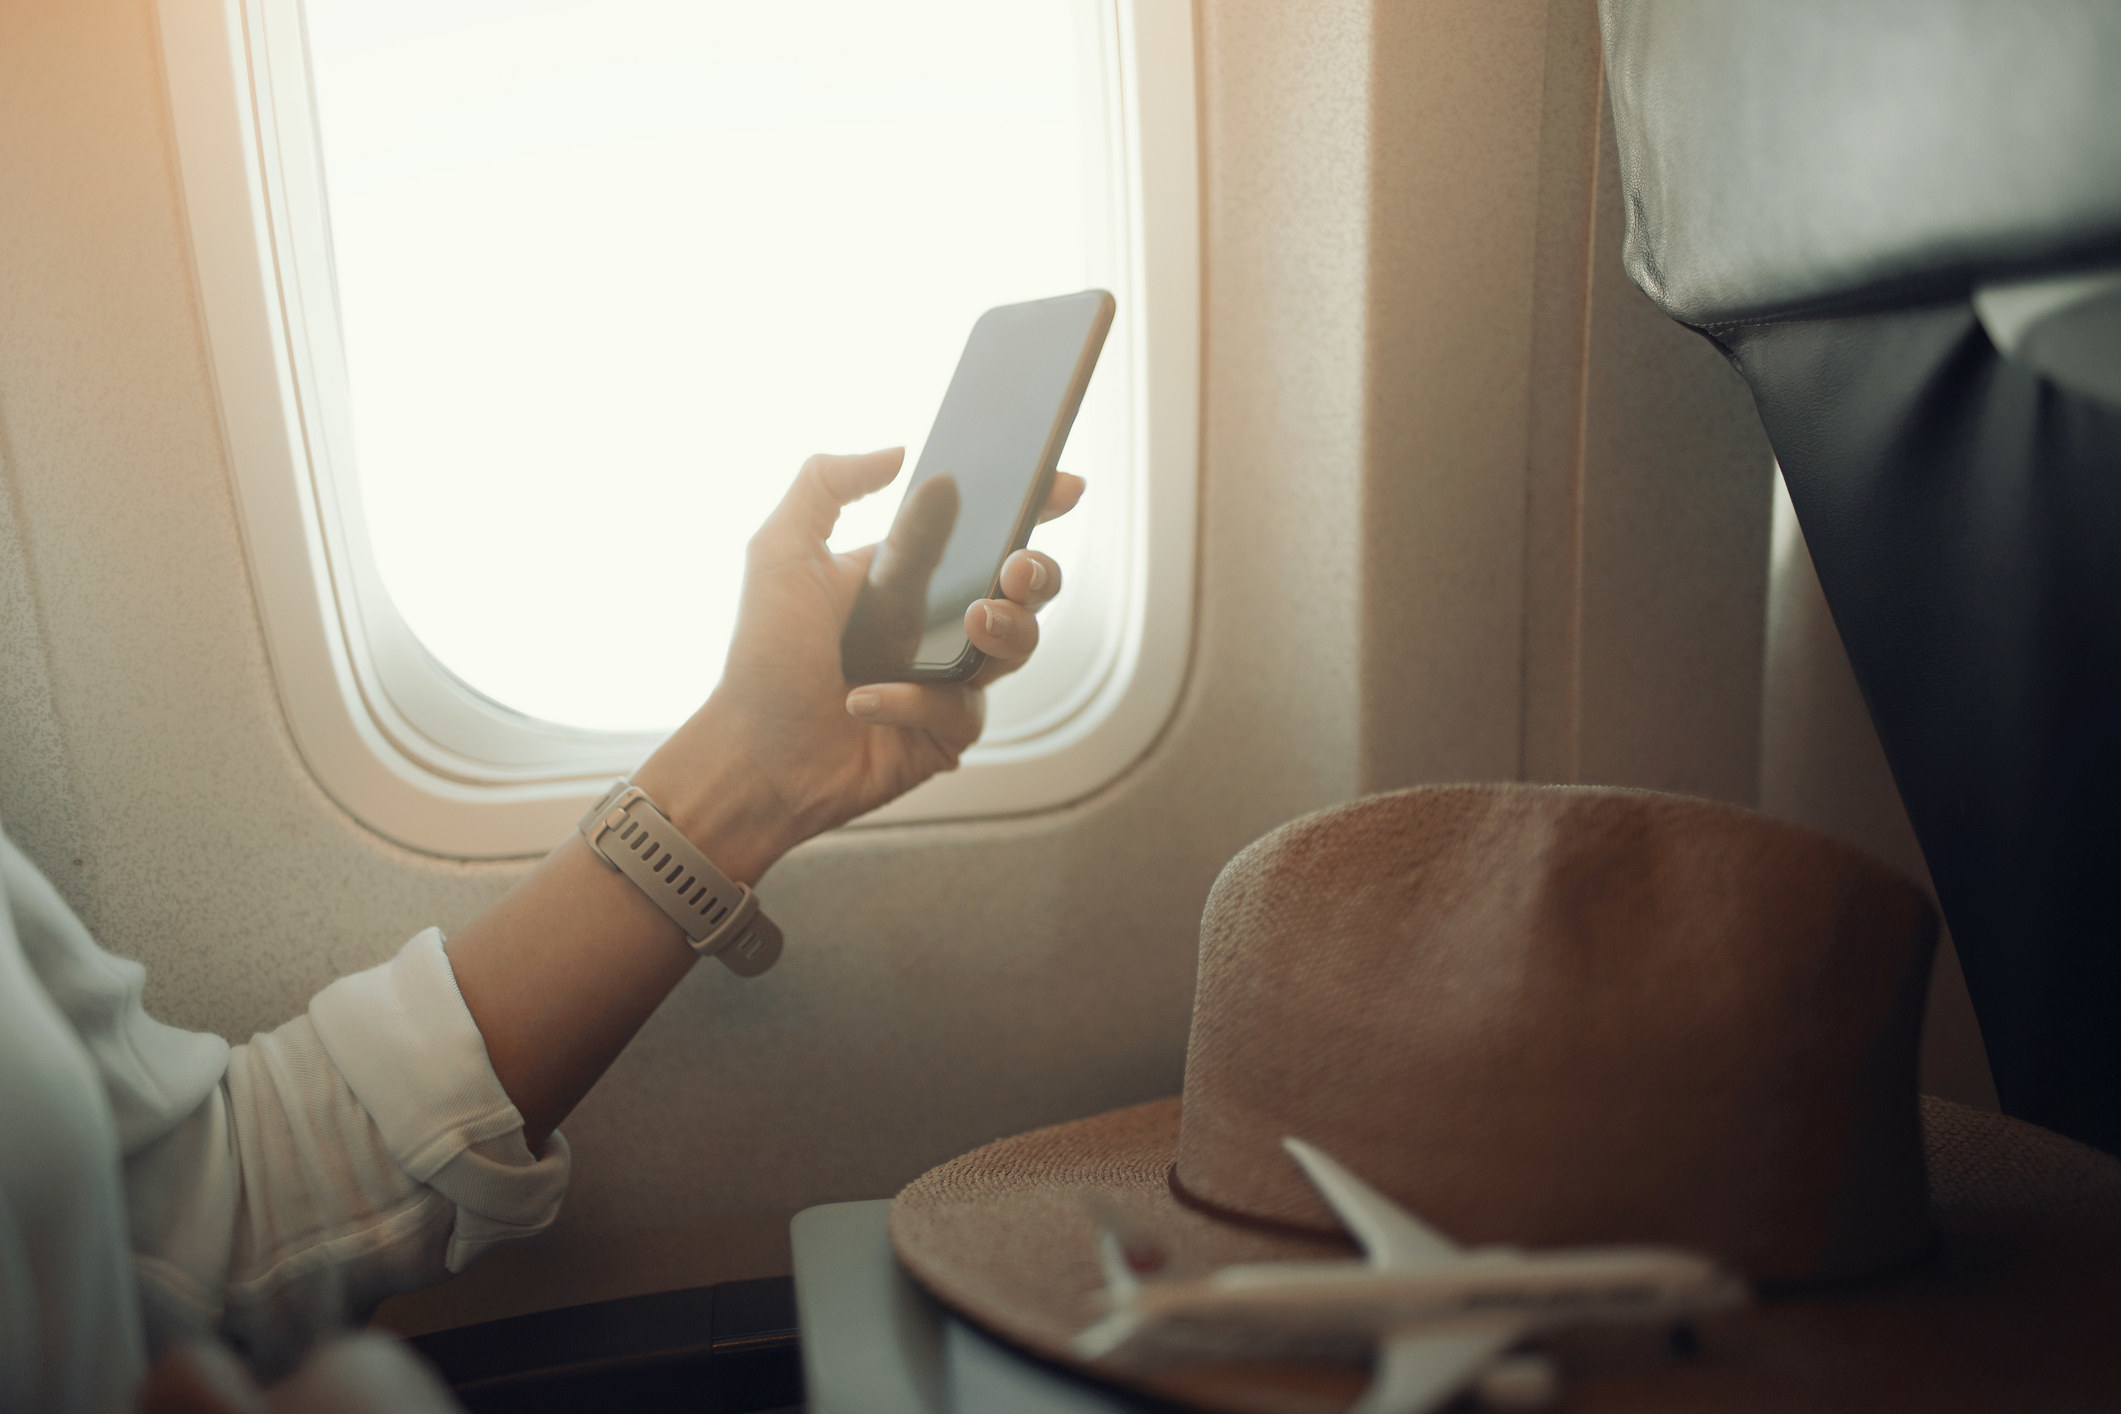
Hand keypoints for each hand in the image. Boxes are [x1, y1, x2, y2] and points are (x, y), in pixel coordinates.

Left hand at [632, 448, 1079, 877]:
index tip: (1063, 485)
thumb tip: (897, 453)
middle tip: (1016, 568)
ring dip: (1007, 629)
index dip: (1033, 508)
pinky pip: (962, 709)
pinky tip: (865, 700)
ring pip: (1018, 648)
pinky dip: (915, 701)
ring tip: (974, 623)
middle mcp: (938, 625)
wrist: (749, 754)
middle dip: (1039, 572)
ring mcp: (948, 681)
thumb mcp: (780, 551)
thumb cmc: (762, 657)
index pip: (984, 532)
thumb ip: (826, 485)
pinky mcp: (946, 735)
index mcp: (910, 577)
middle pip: (1024, 590)